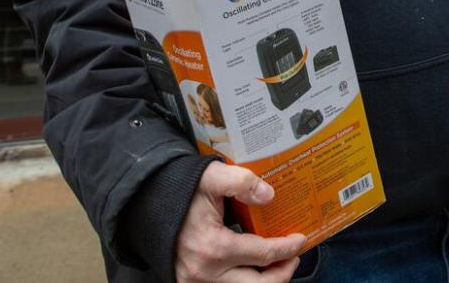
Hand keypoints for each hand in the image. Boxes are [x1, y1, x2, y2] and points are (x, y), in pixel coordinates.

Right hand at [174, 161, 306, 282]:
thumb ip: (240, 181)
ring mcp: (196, 282)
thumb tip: (269, 195)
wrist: (148, 204)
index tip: (300, 240)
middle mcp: (206, 273)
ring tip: (277, 264)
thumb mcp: (210, 177)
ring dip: (264, 281)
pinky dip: (245, 279)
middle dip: (281, 274)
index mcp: (214, 247)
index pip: (263, 254)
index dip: (287, 248)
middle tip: (293, 257)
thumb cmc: (180, 190)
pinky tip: (253, 266)